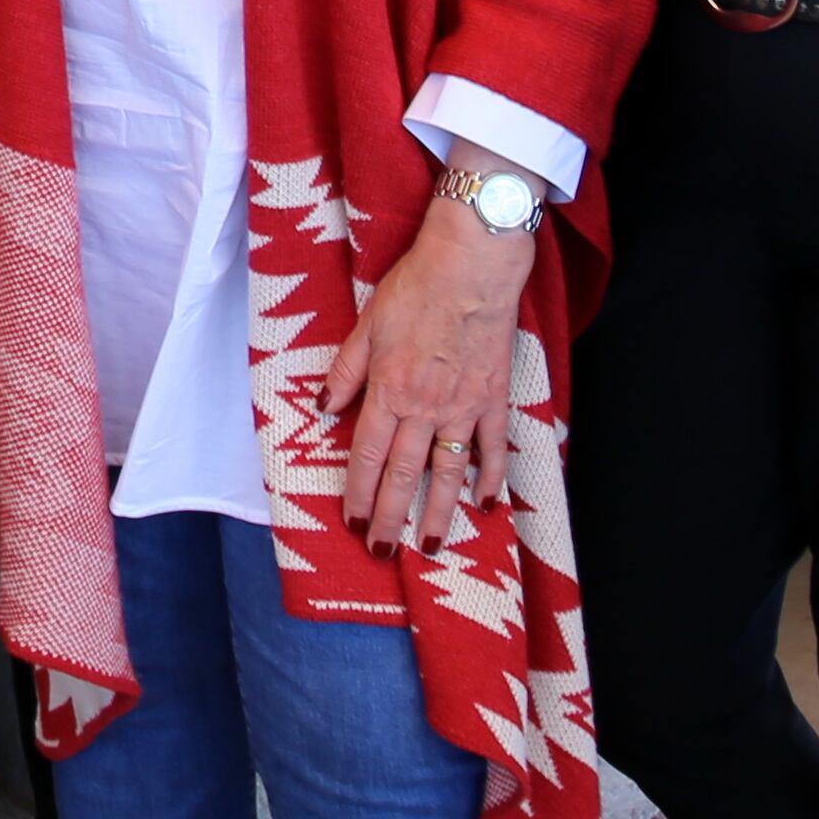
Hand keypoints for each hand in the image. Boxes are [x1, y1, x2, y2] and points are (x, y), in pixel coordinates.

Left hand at [324, 183, 534, 553]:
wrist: (471, 267)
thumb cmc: (416, 288)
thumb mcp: (367, 325)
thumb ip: (345, 370)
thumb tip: (323, 406)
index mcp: (388, 390)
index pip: (366, 456)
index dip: (357, 494)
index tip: (352, 522)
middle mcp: (424, 407)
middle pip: (403, 475)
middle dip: (390, 518)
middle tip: (383, 552)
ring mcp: (464, 407)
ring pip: (448, 472)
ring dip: (439, 513)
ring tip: (432, 545)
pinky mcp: (494, 399)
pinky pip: (494, 448)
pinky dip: (492, 478)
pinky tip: (487, 504)